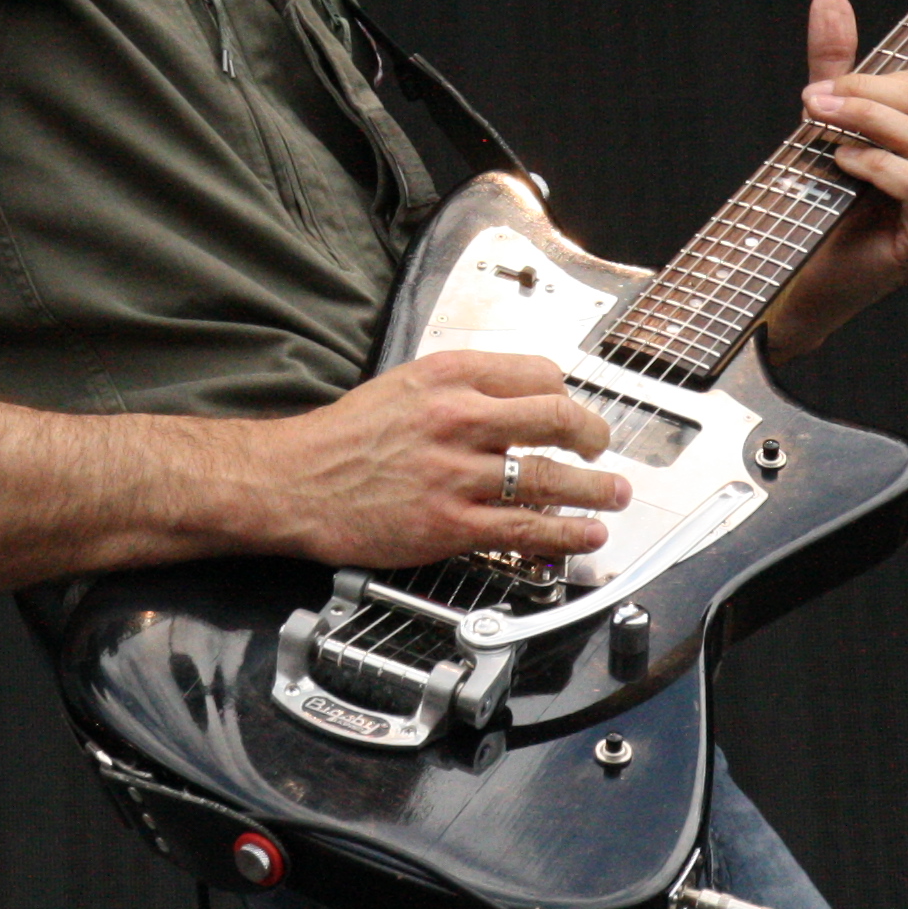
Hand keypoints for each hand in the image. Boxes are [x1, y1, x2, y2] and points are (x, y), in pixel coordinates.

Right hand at [252, 349, 625, 568]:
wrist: (293, 481)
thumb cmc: (344, 437)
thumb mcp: (403, 386)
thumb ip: (459, 390)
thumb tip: (514, 402)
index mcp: (447, 376)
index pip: (538, 374)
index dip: (567, 395)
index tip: (572, 411)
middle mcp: (457, 418)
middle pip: (557, 418)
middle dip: (594, 435)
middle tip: (602, 448)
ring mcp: (456, 473)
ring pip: (550, 477)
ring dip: (595, 489)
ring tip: (613, 495)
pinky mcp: (450, 524)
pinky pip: (525, 528)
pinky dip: (566, 532)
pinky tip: (585, 534)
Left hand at [767, 0, 907, 359]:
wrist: (804, 275)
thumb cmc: (820, 201)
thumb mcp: (828, 121)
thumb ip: (835, 64)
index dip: (876, 78)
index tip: (822, 86)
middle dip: (863, 95)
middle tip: (811, 104)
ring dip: (861, 124)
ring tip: (817, 130)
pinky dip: (875, 164)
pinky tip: (841, 165)